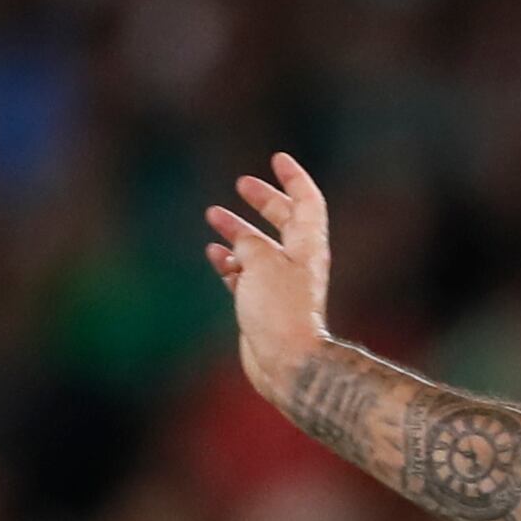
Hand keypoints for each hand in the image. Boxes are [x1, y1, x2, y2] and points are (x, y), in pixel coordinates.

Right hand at [203, 152, 333, 394]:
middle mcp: (298, 263)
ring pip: (259, 248)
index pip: (307, 202)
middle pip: (284, 222)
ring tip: (213, 216)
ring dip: (238, 230)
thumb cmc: (280, 310)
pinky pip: (246, 275)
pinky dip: (231, 262)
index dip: (294, 179)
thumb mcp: (261, 261)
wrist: (286, 362)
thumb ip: (249, 242)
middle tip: (243, 184)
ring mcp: (281, 285)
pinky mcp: (264, 306)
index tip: (278, 159)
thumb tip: (240, 243)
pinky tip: (215, 254)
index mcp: (307, 247)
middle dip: (264, 201)